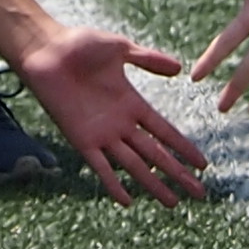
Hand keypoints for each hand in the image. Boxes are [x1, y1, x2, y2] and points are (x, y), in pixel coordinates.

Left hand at [10, 25, 208, 207]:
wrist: (46, 49)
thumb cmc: (80, 44)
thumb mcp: (121, 48)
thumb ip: (149, 60)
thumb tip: (180, 69)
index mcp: (132, 103)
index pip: (164, 132)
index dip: (183, 148)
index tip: (202, 165)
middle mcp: (120, 123)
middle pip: (155, 154)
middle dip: (177, 174)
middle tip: (199, 194)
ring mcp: (102, 134)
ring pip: (134, 165)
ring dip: (153, 184)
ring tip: (172, 204)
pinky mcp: (81, 139)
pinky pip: (100, 166)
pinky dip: (113, 184)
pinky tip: (127, 201)